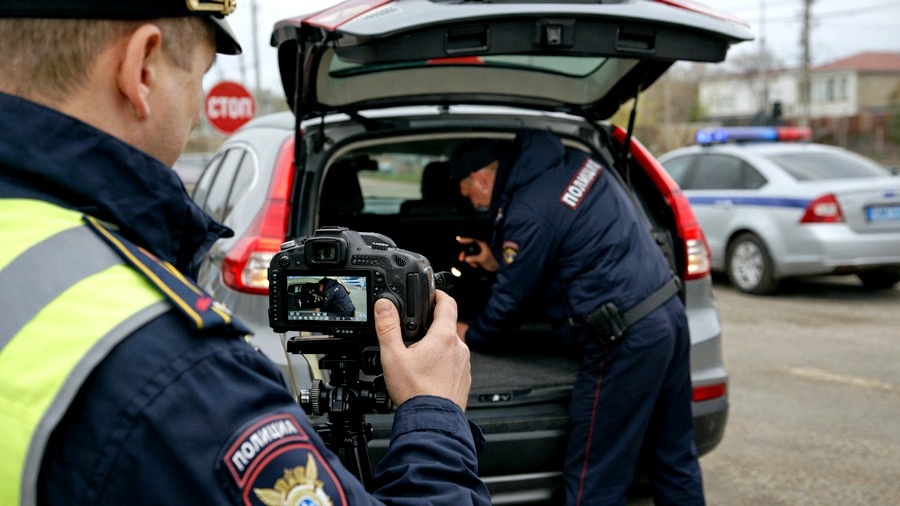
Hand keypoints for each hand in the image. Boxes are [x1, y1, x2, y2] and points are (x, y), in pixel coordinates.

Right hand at [374, 291, 470, 409]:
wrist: (432, 421)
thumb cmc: (415, 392)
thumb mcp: (393, 357)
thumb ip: (387, 328)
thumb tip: (384, 306)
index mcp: (444, 336)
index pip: (448, 302)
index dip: (438, 294)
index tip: (430, 294)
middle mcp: (459, 347)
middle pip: (447, 326)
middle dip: (431, 325)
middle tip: (415, 330)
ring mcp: (464, 364)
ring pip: (450, 346)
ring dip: (437, 346)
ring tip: (418, 357)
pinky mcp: (464, 379)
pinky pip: (454, 364)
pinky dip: (442, 364)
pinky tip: (428, 375)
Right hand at [456, 236, 499, 271]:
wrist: (498, 267)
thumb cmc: (492, 260)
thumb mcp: (483, 259)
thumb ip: (474, 258)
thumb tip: (466, 259)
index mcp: (481, 245)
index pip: (472, 241)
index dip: (465, 240)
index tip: (459, 240)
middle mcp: (479, 248)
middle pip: (469, 249)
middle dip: (465, 254)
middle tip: (461, 259)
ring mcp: (479, 253)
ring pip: (470, 255)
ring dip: (470, 261)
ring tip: (474, 265)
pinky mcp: (479, 259)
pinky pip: (472, 260)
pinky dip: (472, 263)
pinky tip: (476, 266)